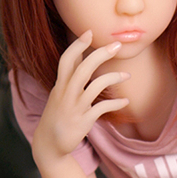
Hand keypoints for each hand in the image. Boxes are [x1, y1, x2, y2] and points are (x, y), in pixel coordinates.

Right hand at [32, 31, 128, 161]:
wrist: (49, 145)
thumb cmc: (58, 115)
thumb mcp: (60, 94)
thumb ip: (71, 77)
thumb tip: (82, 57)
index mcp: (59, 86)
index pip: (66, 60)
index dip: (77, 46)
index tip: (89, 32)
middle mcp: (65, 94)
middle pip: (82, 70)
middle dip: (99, 55)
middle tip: (116, 45)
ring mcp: (74, 108)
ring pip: (94, 87)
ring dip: (112, 78)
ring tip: (127, 74)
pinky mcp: (82, 121)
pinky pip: (102, 108)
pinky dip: (115, 103)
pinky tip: (126, 101)